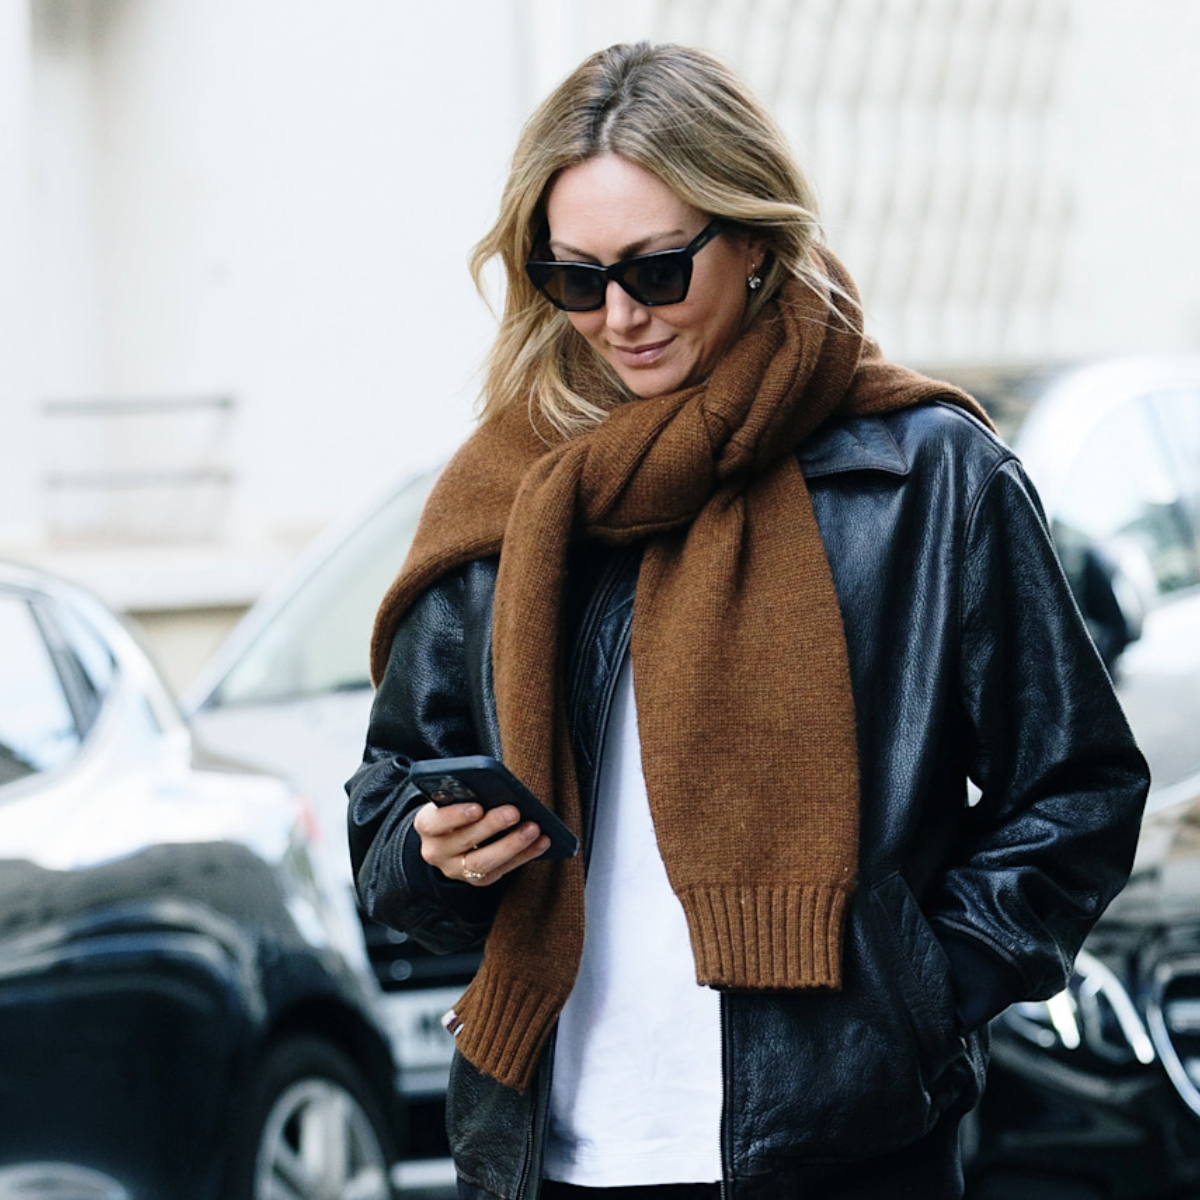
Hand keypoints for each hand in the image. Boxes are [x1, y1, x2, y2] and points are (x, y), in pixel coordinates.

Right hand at [413, 800, 550, 886]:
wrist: (450, 837)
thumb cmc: (457, 806)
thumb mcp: (454, 797)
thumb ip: (466, 793)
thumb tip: (499, 787)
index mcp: (426, 824)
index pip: (434, 822)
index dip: (455, 815)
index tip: (478, 806)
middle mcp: (436, 851)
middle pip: (463, 841)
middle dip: (492, 826)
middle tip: (515, 812)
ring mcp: (455, 869)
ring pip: (483, 862)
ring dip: (512, 845)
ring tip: (534, 828)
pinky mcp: (475, 880)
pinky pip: (501, 871)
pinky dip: (524, 856)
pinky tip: (542, 842)